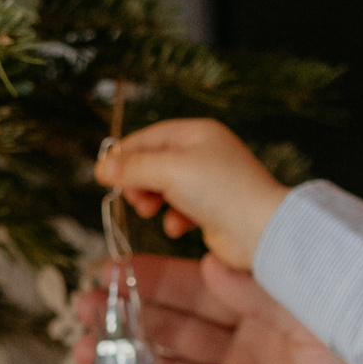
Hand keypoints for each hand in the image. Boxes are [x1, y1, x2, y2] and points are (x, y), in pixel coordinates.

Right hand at [78, 253, 362, 363]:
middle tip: (79, 316)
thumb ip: (259, 292)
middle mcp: (250, 356)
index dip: (148, 284)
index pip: (195, 292)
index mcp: (266, 314)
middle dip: (124, 324)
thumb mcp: (314, 316)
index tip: (104, 274)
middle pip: (174, 336)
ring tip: (84, 361)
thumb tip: (208, 261)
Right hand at [95, 118, 287, 269]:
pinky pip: (181, 209)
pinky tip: (177, 227)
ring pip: (165, 187)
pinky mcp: (212, 209)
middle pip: (155, 162)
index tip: (104, 173)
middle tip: (133, 197)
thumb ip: (133, 168)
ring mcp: (210, 182)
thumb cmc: (220, 191)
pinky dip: (173, 218)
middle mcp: (205, 154)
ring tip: (150, 210)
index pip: (150, 136)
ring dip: (152, 199)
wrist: (260, 230)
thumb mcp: (169, 171)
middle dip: (139, 180)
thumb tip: (101, 167)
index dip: (125, 154)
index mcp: (198, 133)